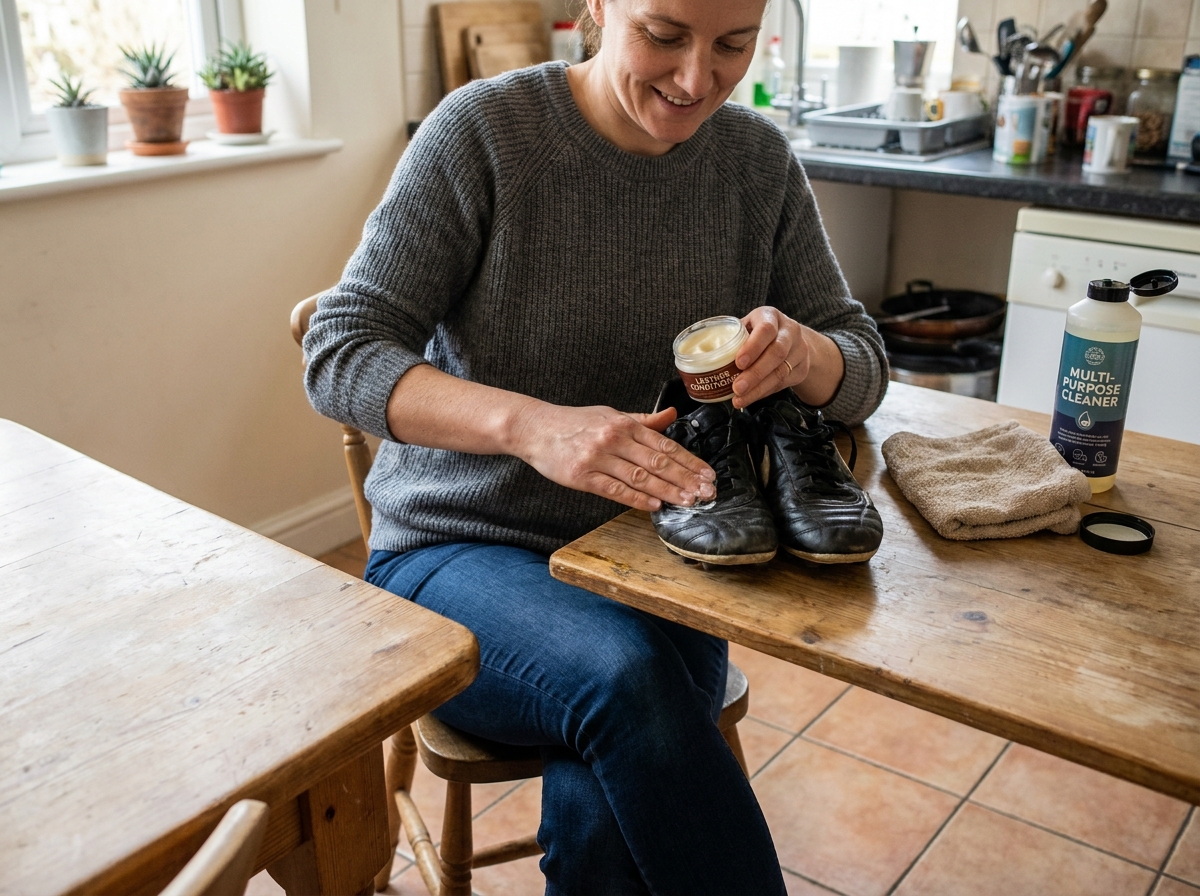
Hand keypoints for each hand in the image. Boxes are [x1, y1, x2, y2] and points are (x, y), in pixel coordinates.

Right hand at [509, 403, 715, 511]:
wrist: (535, 428)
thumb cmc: (574, 423)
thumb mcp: (610, 414)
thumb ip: (643, 420)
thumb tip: (672, 415)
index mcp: (624, 423)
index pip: (664, 445)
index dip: (689, 461)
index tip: (708, 474)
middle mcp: (614, 439)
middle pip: (657, 463)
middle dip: (686, 479)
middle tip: (707, 492)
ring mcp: (598, 457)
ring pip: (640, 477)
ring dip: (667, 491)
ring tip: (688, 501)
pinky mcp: (582, 476)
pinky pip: (614, 489)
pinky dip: (636, 499)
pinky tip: (654, 505)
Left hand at [730, 306, 845, 408]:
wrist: (795, 340)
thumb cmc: (760, 333)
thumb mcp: (748, 326)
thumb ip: (733, 338)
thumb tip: (702, 355)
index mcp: (771, 316)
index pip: (766, 329)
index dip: (753, 347)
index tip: (738, 362)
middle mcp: (789, 331)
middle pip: (776, 353)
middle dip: (755, 373)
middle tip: (737, 388)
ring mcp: (799, 350)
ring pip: (780, 371)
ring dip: (758, 388)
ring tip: (740, 399)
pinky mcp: (802, 368)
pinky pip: (783, 383)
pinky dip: (764, 392)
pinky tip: (750, 398)